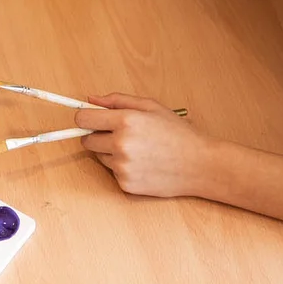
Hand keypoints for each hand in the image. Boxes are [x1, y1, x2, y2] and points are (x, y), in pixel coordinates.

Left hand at [72, 93, 213, 197]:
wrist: (200, 165)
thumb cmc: (178, 134)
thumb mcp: (151, 107)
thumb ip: (118, 100)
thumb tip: (92, 99)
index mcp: (125, 121)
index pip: (82, 119)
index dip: (85, 118)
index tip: (89, 119)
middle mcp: (120, 145)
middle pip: (86, 140)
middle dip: (97, 136)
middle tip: (118, 134)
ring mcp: (122, 167)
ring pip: (100, 157)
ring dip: (111, 152)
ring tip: (138, 149)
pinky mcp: (126, 184)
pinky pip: (113, 172)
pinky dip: (122, 168)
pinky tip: (143, 163)